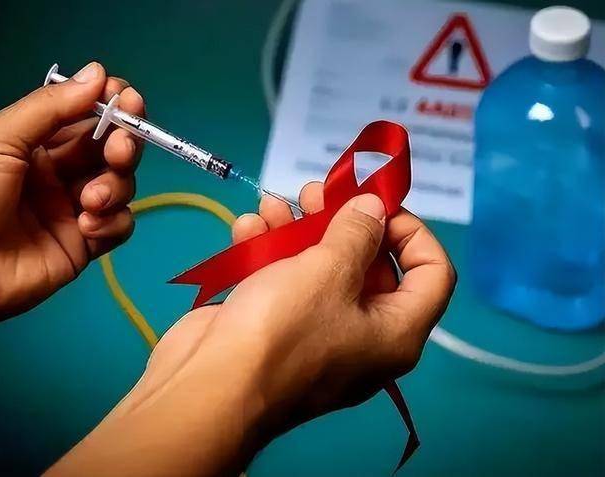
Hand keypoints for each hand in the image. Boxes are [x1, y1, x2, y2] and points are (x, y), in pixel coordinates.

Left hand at [0, 62, 144, 327]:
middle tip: (118, 149)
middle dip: (124, 144)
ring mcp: (73, 208)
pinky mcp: (84, 245)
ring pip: (122, 185)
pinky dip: (113, 223)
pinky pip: (119, 226)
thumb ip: (51, 107)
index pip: (86, 116)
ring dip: (116, 187)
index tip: (127, 98)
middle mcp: (59, 172)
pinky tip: (87, 227)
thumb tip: (98, 72)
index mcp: (36, 142)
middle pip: (112, 148)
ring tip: (90, 200)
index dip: (111, 105)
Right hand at [49, 183, 454, 476]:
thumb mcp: (328, 272)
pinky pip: (284, 282)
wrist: (210, 387)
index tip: (378, 205)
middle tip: (316, 192)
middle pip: (369, 264)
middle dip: (340, 220)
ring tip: (272, 204)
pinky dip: (268, 252)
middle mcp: (364, 334)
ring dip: (296, 229)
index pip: (433, 273)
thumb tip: (375, 208)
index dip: (413, 231)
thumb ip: (357, 232)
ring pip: (319, 268)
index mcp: (397, 331)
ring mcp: (317, 332)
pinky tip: (247, 227)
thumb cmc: (283, 329)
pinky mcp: (277, 328)